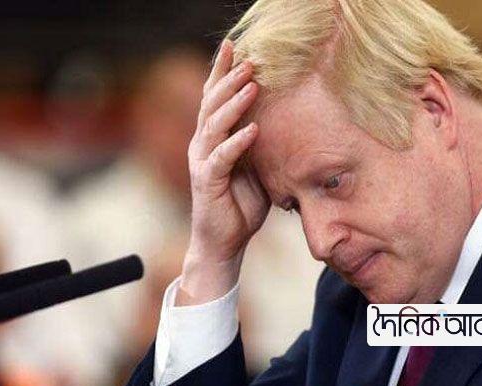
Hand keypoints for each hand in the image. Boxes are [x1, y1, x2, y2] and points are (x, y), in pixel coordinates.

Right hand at [178, 40, 269, 304]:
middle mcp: (202, 145)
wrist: (224, 242)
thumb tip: (280, 121)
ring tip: (252, 85)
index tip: (234, 46)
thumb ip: (259, 145)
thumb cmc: (240, 205)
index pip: (214, 98)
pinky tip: (253, 130)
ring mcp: (201, 162)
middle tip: (248, 59)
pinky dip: (237, 143)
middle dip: (229, 79)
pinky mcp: (207, 182)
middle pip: (211, 103)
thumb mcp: (255, 169)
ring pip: (214, 125)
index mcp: (212, 138)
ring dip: (234, 104)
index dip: (222, 72)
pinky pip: (222, 158)